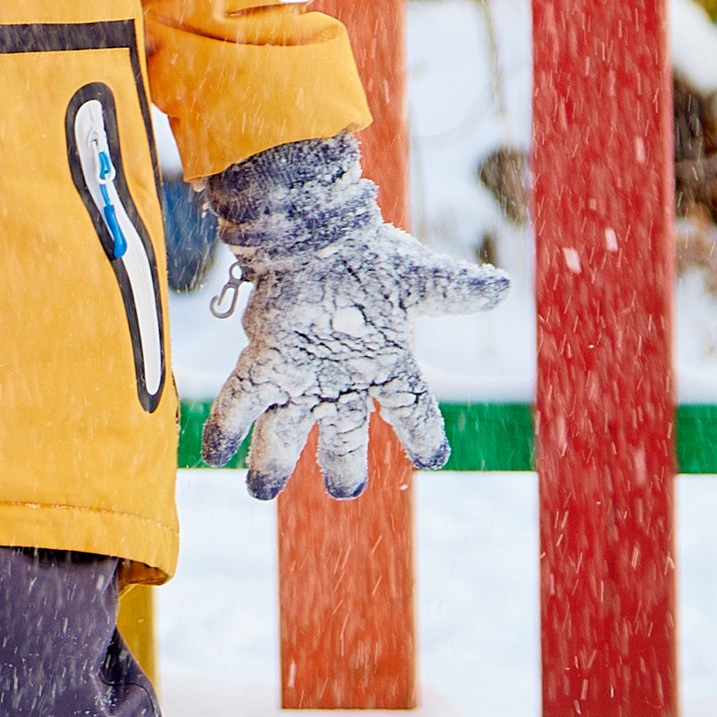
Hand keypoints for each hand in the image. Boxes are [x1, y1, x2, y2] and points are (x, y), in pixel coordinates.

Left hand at [199, 136, 508, 504]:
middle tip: (342, 488)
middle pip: (343, 434)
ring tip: (258, 489)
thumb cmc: (363, 254)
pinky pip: (244, 400)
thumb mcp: (415, 276)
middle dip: (340, 465)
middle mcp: (339, 377)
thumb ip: (455, 290)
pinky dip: (227, 427)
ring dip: (271, 461)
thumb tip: (503, 286)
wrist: (313, 227)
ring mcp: (300, 373)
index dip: (422, 434)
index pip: (410, 408)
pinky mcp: (265, 359)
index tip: (433, 457)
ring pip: (286, 429)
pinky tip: (213, 452)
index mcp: (383, 363)